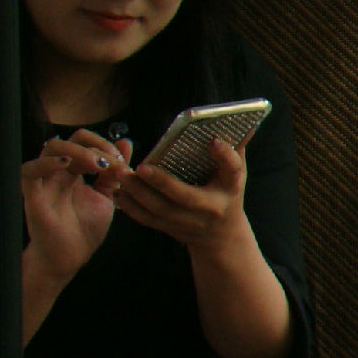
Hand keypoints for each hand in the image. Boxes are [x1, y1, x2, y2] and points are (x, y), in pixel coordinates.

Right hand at [21, 130, 131, 283]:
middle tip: (114, 163)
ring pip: (50, 148)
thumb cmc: (84, 230)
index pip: (84, 142)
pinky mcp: (33, 196)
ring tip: (98, 164)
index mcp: (75, 171)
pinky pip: (29, 172)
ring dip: (77, 150)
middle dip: (96, 146)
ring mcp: (44, 182)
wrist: (69, 258)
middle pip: (69, 139)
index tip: (123, 164)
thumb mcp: (107, 197)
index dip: (105, 146)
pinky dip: (46, 163)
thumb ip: (114, 172)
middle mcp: (58, 172)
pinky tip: (67, 164)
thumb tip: (125, 142)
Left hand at [115, 136, 254, 256]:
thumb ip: (232, 150)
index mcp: (230, 187)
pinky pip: (148, 220)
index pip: (232, 170)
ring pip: (161, 210)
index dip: (224, 156)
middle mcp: (211, 207)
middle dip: (162, 182)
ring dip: (138, 193)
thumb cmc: (226, 195)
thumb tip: (239, 121)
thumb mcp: (235, 174)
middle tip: (141, 167)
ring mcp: (190, 222)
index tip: (213, 140)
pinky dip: (131, 207)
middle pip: (186, 197)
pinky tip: (118, 192)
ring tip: (121, 175)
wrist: (221, 237)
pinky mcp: (172, 230)